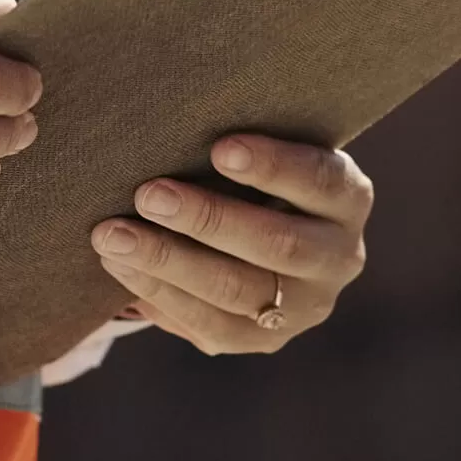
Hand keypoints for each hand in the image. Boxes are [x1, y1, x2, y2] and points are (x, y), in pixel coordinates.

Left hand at [90, 136, 371, 354]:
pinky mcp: (264, 339)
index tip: (220, 149)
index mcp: (348, 198)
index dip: (274, 167)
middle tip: (147, 194)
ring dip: (168, 262)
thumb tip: (170, 121)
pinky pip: (210, 326)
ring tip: (112, 236)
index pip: (320, 180)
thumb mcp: (264, 148)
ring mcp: (306, 306)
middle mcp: (340, 257)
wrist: (259, 235)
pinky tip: (119, 269)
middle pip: (277, 244)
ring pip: (236, 291)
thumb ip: (237, 142)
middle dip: (207, 219)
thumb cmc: (250, 172)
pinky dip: (160, 294)